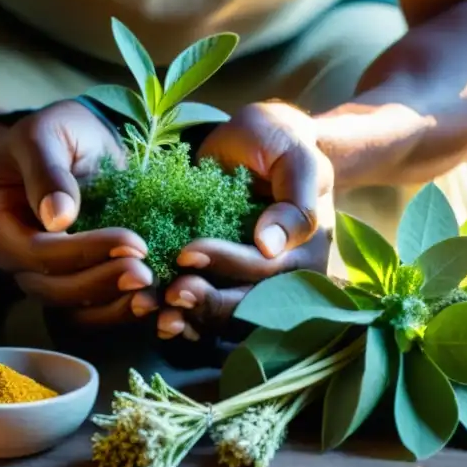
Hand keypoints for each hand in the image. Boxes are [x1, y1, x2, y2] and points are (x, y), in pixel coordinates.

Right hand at [0, 100, 152, 325]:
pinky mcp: (82, 280)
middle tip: (146, 271)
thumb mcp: (43, 135)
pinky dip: (122, 310)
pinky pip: (95, 310)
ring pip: (76, 308)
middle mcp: (23, 262)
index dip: (82, 253)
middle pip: (55, 289)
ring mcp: (52, 276)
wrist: (82, 139)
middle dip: (102, 283)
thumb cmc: (57, 133)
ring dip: (114, 305)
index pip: (36, 253)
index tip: (129, 240)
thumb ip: (46, 172)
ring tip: (152, 291)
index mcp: (4, 228)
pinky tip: (153, 299)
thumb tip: (57, 219)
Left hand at [153, 102, 334, 338]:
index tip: (186, 253)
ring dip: (193, 321)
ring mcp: (256, 287)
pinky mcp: (229, 286)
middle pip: (248, 305)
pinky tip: (162, 320)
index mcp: (307, 252)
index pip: (266, 269)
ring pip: (228, 320)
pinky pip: (212, 318)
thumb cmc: (277, 143)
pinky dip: (188, 323)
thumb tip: (270, 247)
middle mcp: (286, 279)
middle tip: (168, 294)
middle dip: (206, 303)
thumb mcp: (296, 158)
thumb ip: (294, 202)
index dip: (226, 264)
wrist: (257, 142)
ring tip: (159, 314)